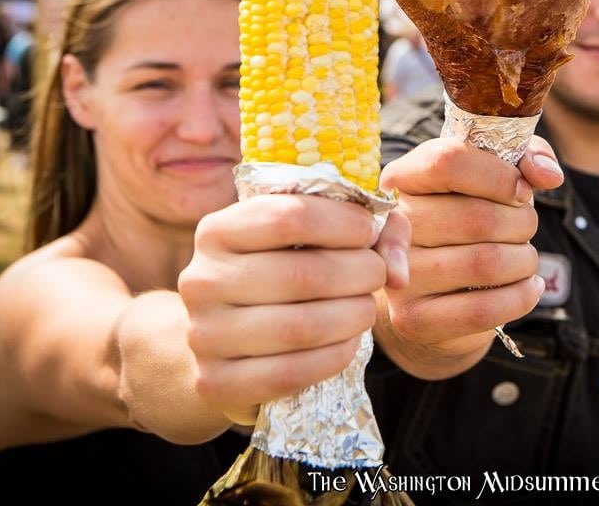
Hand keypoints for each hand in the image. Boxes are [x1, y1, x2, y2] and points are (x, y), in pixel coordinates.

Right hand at [178, 194, 403, 424]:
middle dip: (359, 273)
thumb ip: (366, 233)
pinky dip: (334, 357)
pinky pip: (290, 373)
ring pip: (300, 327)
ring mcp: (204, 334)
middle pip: (302, 274)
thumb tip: (398, 270)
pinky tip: (348, 343)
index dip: (344, 223)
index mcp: (217, 229)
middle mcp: (201, 279)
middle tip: (376, 275)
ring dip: (353, 316)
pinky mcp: (215, 382)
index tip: (369, 231)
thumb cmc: (277, 272)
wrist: (221, 337)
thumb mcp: (307, 237)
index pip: (289, 216)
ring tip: (365, 308)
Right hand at [373, 136, 563, 377]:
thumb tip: (547, 176)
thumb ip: (525, 156)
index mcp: (403, 177)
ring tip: (523, 257)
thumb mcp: (491, 175)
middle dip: (522, 222)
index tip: (521, 190)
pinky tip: (528, 286)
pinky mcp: (412, 318)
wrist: (432, 290)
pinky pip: (483, 310)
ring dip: (524, 260)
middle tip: (523, 227)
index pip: (447, 162)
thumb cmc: (466, 219)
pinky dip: (521, 297)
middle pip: (477, 217)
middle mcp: (394, 224)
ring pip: (486, 263)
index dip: (499, 175)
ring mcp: (398, 275)